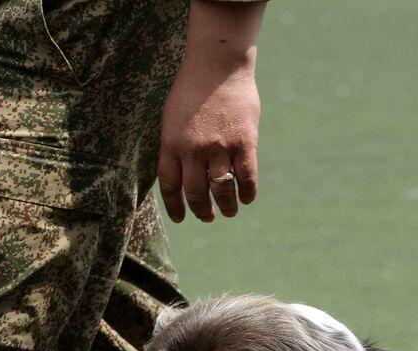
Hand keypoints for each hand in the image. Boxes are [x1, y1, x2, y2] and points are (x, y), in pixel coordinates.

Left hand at [157, 0, 264, 223]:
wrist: (218, 64)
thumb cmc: (192, 88)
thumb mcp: (171, 117)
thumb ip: (174, 146)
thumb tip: (181, 177)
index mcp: (171, 144)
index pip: (170, 186)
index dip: (175, 207)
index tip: (180, 218)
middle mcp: (193, 150)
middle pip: (196, 194)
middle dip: (202, 212)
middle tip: (208, 217)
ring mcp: (219, 148)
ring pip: (222, 191)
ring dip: (226, 207)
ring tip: (229, 211)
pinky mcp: (244, 143)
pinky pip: (247, 178)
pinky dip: (247, 193)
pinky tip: (246, 198)